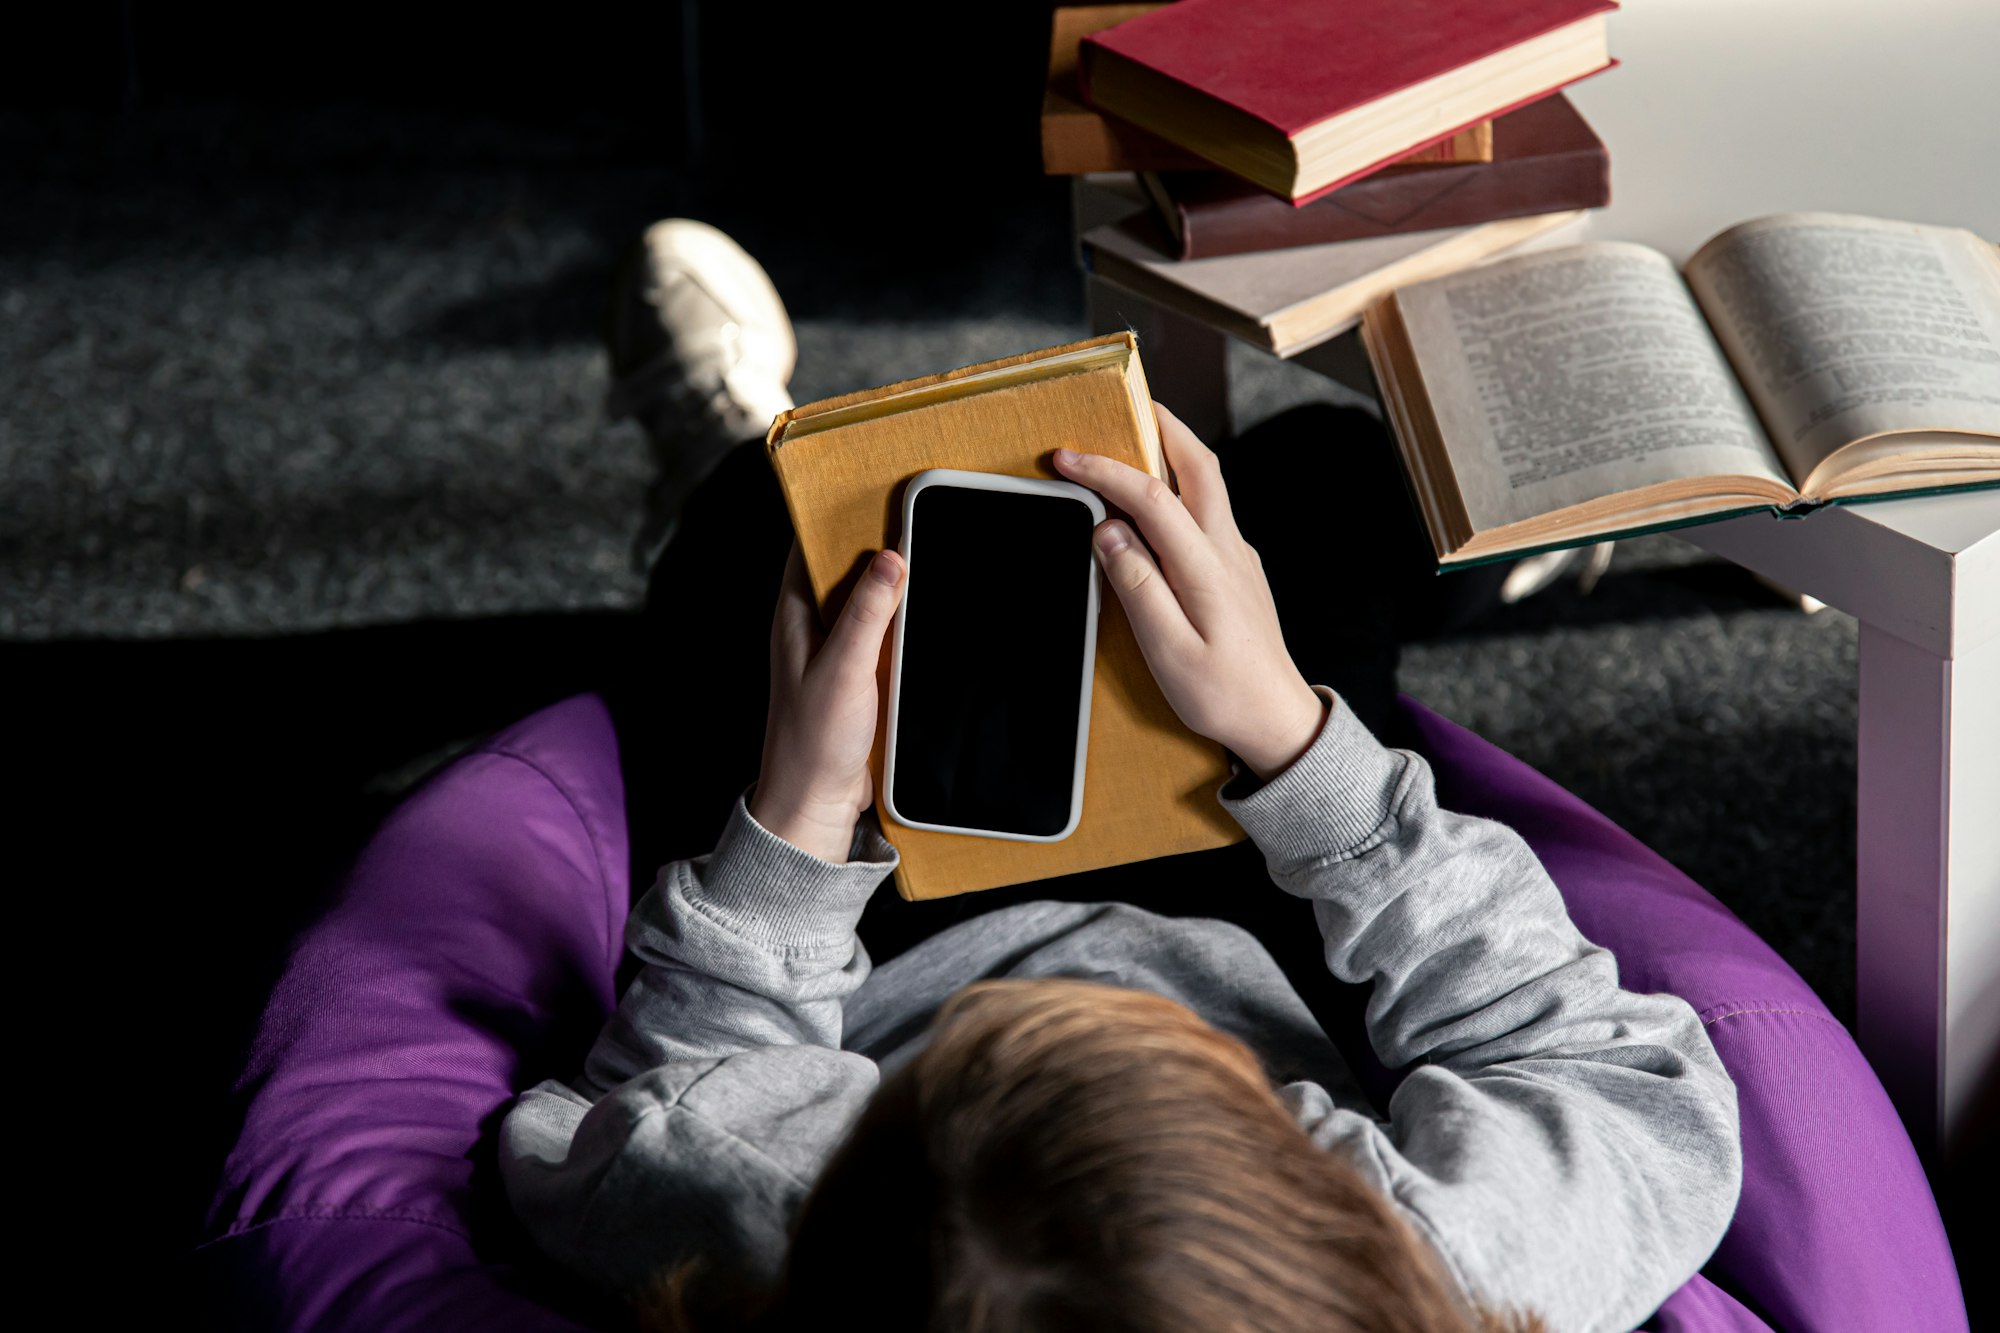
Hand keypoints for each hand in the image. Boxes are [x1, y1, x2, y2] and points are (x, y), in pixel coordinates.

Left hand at [749, 541, 906, 860]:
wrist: (815, 804)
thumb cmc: (813, 740)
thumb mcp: (844, 669)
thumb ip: (867, 613)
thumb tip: (892, 556)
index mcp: (794, 614)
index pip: (809, 545)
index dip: (836, 514)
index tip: (875, 488)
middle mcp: (812, 626)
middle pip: (845, 568)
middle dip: (879, 544)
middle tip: (921, 514)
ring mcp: (836, 650)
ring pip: (869, 601)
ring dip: (896, 586)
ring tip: (935, 553)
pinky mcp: (859, 675)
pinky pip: (884, 635)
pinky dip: (904, 622)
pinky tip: (932, 614)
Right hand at [1053, 402, 1326, 779]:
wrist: (1277, 720)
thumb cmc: (1222, 694)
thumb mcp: (1169, 652)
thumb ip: (1138, 587)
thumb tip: (1109, 533)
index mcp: (1207, 567)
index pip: (1152, 498)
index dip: (1106, 471)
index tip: (1066, 457)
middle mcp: (1228, 550)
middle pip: (1200, 465)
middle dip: (1162, 426)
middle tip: (1125, 403)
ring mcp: (1237, 557)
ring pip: (1208, 484)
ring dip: (1173, 451)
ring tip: (1134, 439)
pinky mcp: (1237, 572)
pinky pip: (1208, 511)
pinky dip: (1180, 487)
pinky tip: (1158, 503)